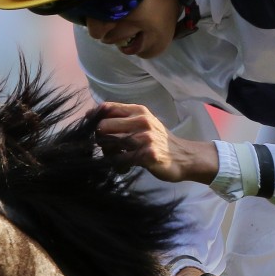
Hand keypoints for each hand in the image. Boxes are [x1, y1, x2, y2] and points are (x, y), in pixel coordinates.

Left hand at [93, 102, 218, 183]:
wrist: (183, 157)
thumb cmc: (158, 140)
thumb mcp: (142, 122)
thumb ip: (122, 118)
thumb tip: (91, 114)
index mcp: (138, 111)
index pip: (107, 108)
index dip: (93, 119)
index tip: (91, 129)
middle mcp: (141, 121)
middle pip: (103, 127)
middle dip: (100, 140)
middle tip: (108, 149)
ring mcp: (145, 138)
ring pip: (109, 144)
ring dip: (109, 155)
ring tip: (118, 159)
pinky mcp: (147, 154)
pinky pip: (120, 161)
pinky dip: (118, 166)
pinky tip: (125, 167)